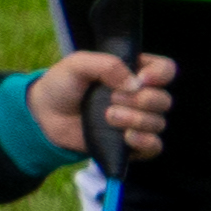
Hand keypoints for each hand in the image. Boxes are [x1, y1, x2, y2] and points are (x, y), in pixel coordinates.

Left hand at [31, 48, 179, 165]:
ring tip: (108, 116)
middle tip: (111, 99)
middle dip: (141, 100)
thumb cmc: (62, 85)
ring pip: (158, 122)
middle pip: (163, 100)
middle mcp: (141, 96)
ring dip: (136, 119)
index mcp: (133, 72)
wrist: (44, 115)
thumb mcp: (77, 64)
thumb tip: (135, 84)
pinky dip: (144, 141)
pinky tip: (126, 136)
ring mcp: (138, 121)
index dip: (160, 74)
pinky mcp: (132, 144)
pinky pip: (154, 146)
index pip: (166, 70)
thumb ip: (106, 64)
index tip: (142, 78)